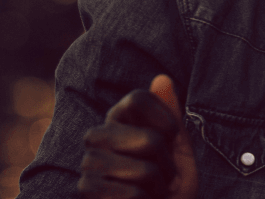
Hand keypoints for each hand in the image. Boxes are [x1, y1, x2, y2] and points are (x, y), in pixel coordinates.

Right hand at [80, 75, 197, 198]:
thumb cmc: (168, 184)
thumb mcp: (178, 149)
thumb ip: (171, 115)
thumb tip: (162, 78)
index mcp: (117, 119)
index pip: (138, 98)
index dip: (166, 122)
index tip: (170, 140)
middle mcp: (97, 136)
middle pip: (151, 139)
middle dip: (168, 164)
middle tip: (161, 177)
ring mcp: (88, 163)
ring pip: (145, 171)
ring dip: (158, 187)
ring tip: (150, 192)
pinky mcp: (86, 190)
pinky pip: (134, 195)